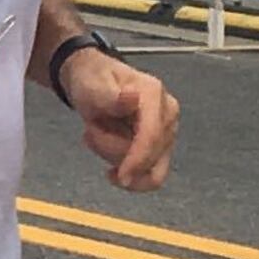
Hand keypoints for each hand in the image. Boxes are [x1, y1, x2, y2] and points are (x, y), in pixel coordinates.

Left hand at [59, 47, 178, 188]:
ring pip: (147, 170)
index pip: (152, 135)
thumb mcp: (93, 87)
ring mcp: (167, 132)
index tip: (121, 177)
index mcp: (154, 94)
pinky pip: (148, 175)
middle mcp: (167, 113)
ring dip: (114, 157)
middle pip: (148, 156)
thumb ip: (111, 97)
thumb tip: (133, 98)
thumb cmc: (94, 82)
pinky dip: (126, 173)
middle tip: (91, 129)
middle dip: (112, 149)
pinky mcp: (162, 147)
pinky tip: (110, 164)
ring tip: (97, 134)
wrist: (95, 84)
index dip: (138, 159)